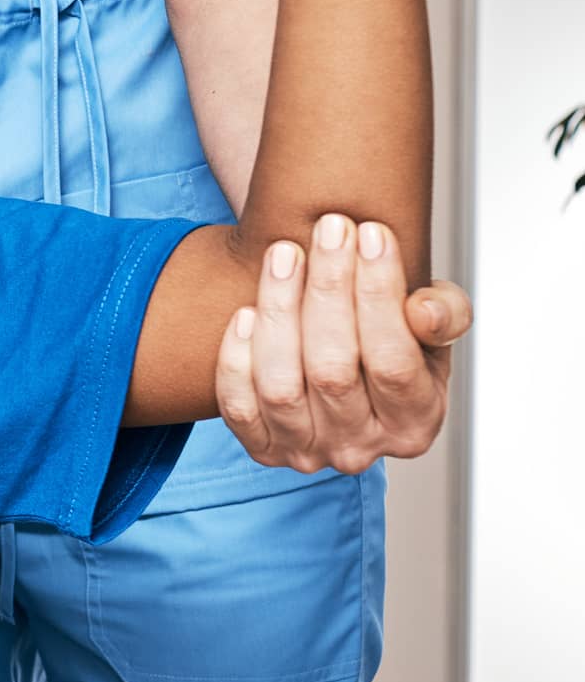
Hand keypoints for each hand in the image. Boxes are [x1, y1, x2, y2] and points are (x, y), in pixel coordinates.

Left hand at [215, 214, 470, 473]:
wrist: (340, 366)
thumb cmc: (390, 341)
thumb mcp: (434, 329)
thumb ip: (445, 316)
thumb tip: (424, 310)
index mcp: (415, 423)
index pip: (394, 360)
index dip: (380, 294)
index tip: (371, 233)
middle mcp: (360, 448)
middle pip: (334, 369)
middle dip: (329, 289)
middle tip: (328, 228)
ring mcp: (306, 452)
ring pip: (281, 384)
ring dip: (279, 310)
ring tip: (285, 253)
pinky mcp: (261, 448)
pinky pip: (238, 406)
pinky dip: (237, 359)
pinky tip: (245, 311)